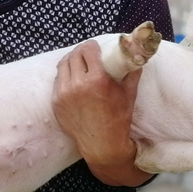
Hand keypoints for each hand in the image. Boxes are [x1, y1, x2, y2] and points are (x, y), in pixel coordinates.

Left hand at [52, 40, 151, 185]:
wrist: (102, 145)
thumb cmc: (118, 119)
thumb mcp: (129, 94)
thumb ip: (131, 72)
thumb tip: (135, 54)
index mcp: (97, 80)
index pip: (87, 50)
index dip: (91, 45)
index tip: (95, 47)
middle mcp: (77, 85)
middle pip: (74, 55)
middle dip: (81, 51)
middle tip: (88, 53)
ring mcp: (64, 94)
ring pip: (62, 65)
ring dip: (71, 60)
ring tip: (78, 62)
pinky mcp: (56, 103)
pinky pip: (58, 80)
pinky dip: (65, 75)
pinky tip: (72, 77)